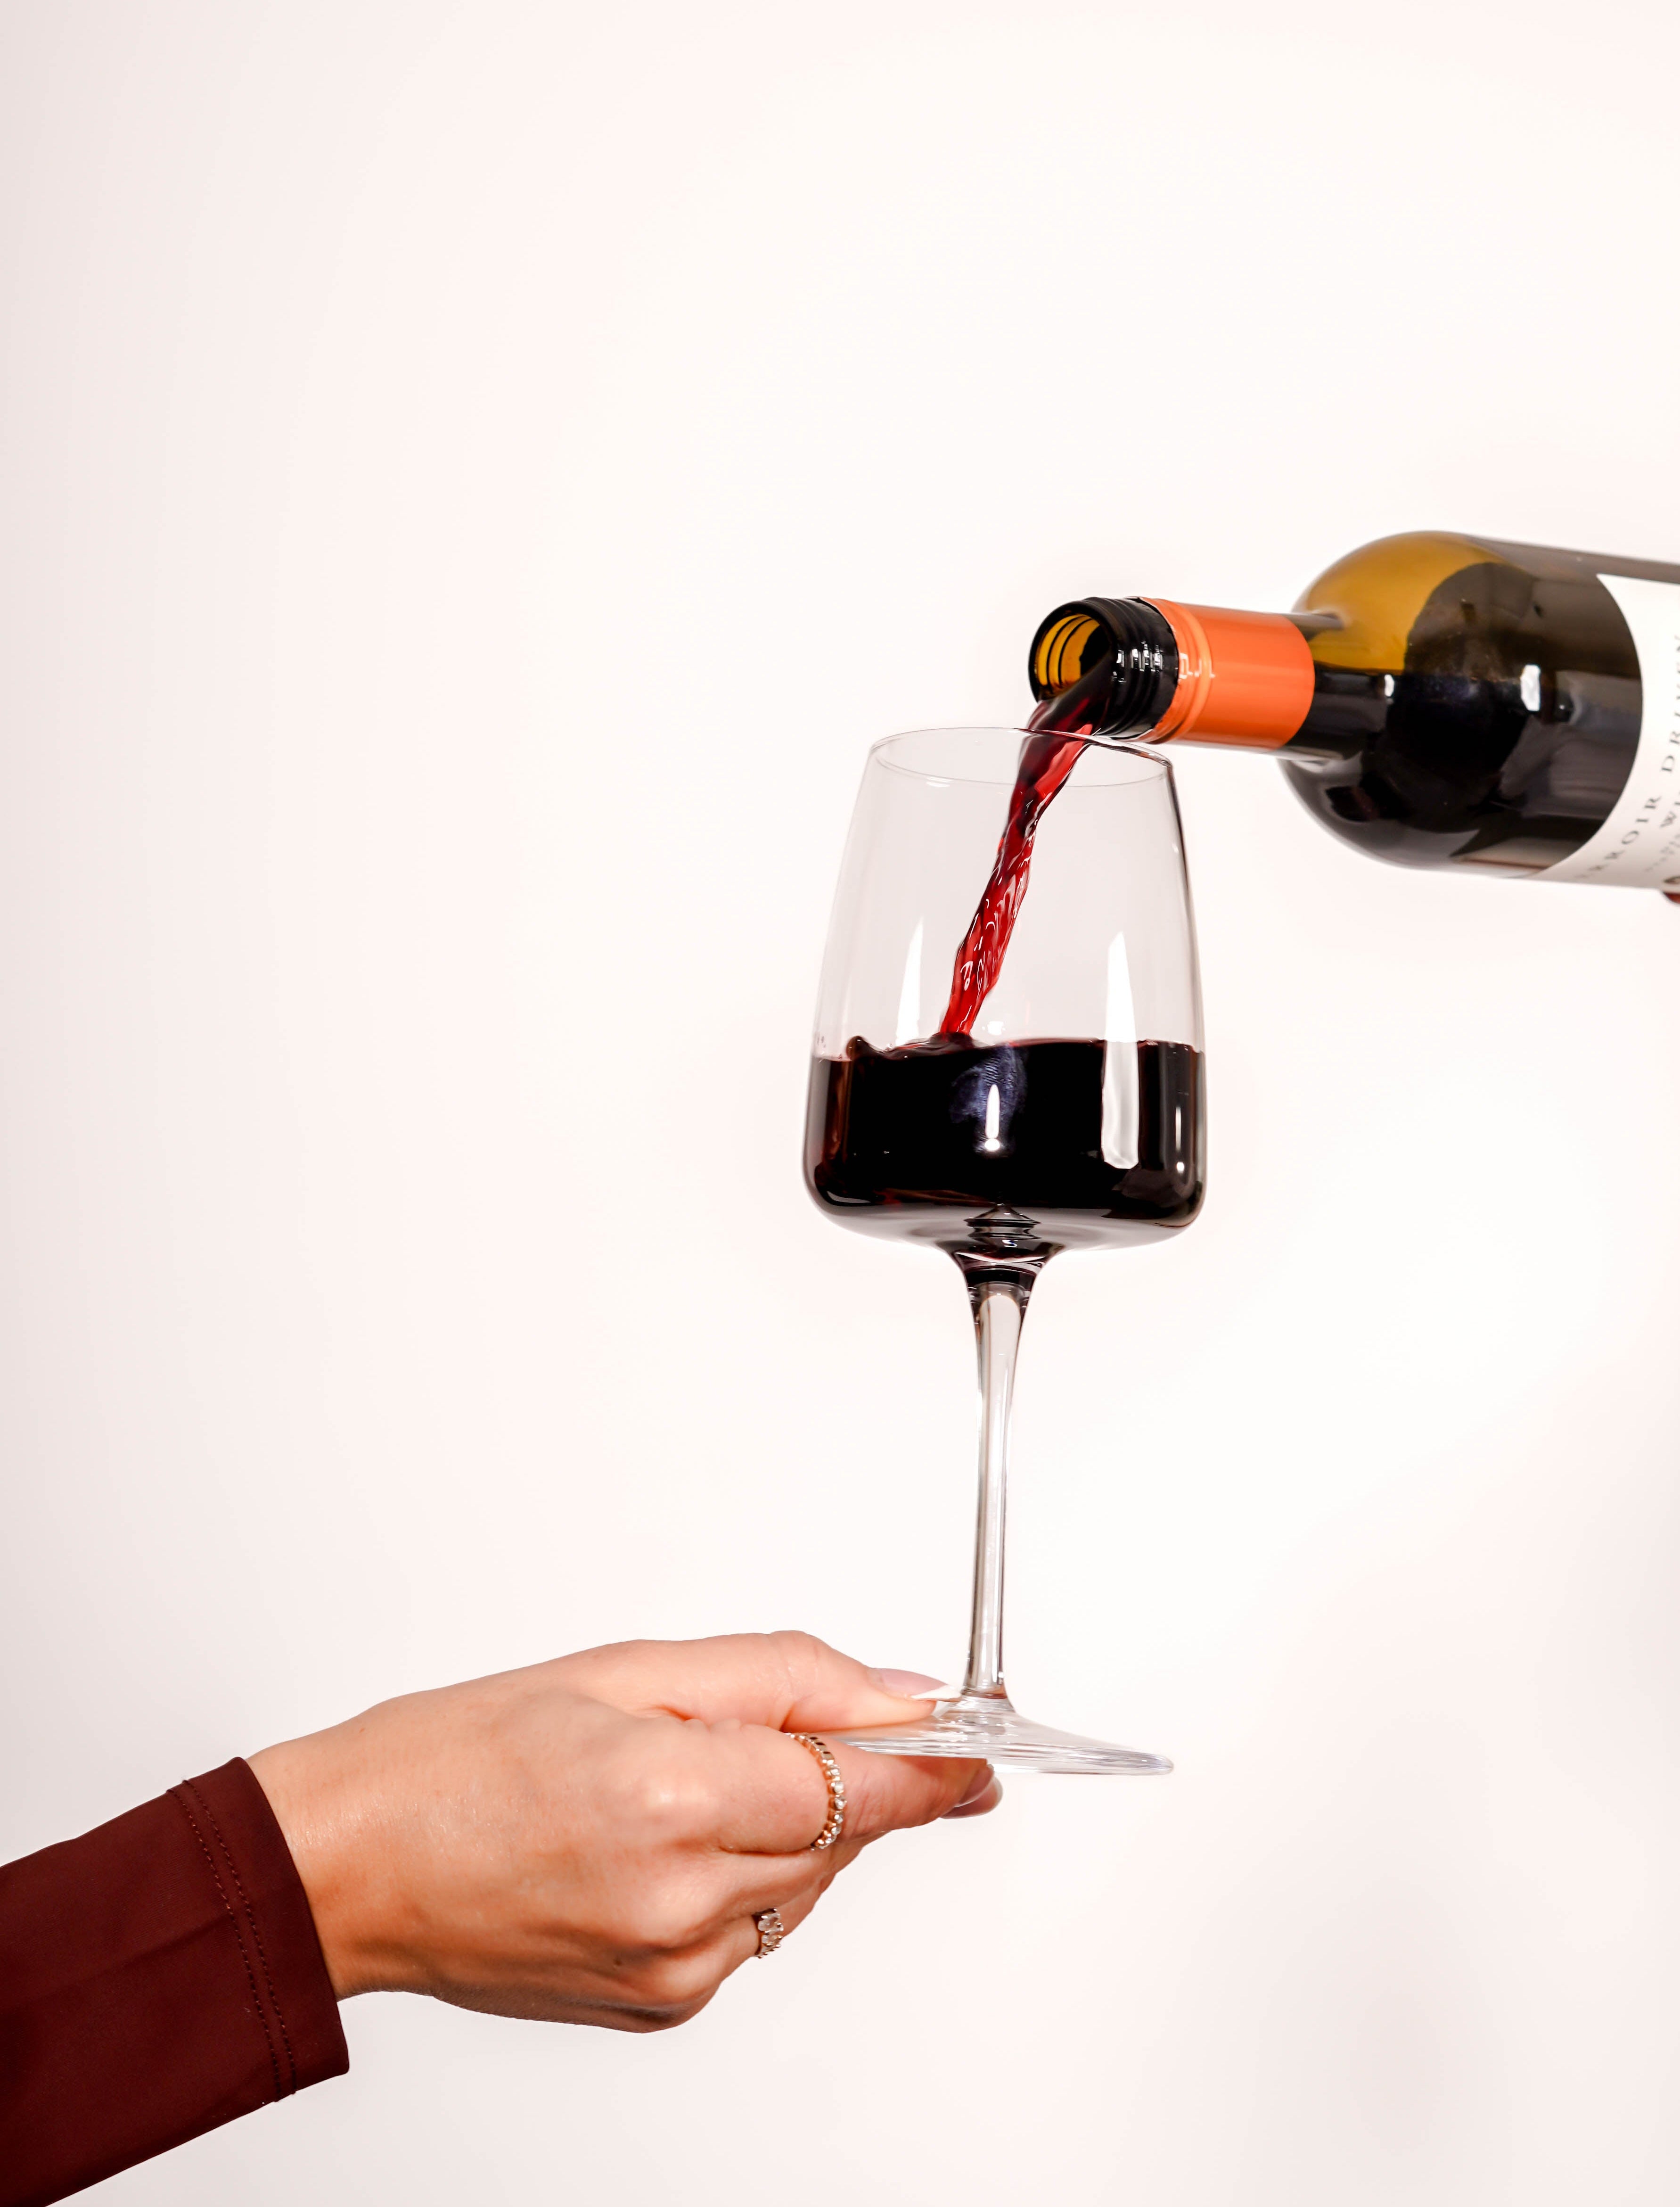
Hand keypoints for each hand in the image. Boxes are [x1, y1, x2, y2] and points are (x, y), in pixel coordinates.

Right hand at [248, 1632, 998, 2031]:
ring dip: (786, 1827)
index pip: (863, 1785)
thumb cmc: (457, 1752)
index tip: (983, 1752)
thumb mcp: (624, 1666)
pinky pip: (750, 1932)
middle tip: (783, 1727)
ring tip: (683, 1778)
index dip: (936, 1765)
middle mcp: (680, 1899)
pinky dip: (738, 1878)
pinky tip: (660, 1840)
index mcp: (671, 1796)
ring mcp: (670, 1968)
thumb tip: (897, 1694)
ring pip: (802, 1884)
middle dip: (844, 1776)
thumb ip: (779, 1677)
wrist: (349, 1863)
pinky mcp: (657, 2007)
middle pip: (842, 1834)